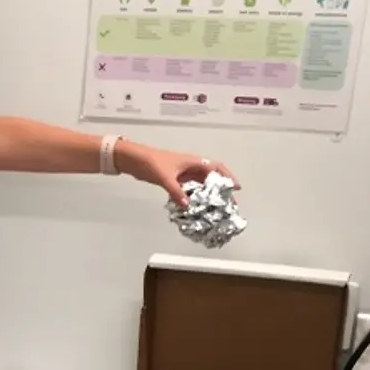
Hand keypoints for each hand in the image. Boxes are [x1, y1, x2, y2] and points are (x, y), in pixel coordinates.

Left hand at [116, 140, 238, 205]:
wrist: (133, 159)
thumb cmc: (150, 161)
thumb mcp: (165, 177)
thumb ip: (176, 191)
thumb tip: (187, 205)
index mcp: (193, 162)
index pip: (216, 167)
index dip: (228, 176)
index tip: (236, 188)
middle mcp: (190, 168)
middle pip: (210, 179)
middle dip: (220, 191)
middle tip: (228, 205)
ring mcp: (182, 175)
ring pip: (199, 186)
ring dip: (206, 197)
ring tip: (214, 210)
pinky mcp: (174, 181)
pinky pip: (188, 191)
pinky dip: (192, 199)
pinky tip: (194, 209)